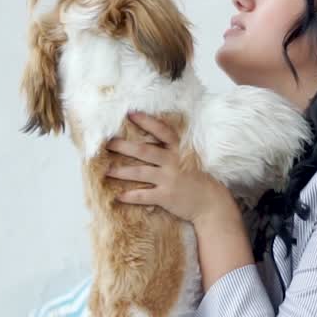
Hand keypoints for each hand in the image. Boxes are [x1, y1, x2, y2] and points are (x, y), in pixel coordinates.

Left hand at [105, 112, 235, 225]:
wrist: (210, 202)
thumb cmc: (197, 178)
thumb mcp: (189, 158)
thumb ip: (172, 151)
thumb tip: (150, 141)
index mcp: (179, 150)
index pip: (162, 132)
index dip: (146, 122)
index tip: (130, 114)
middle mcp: (172, 162)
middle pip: (144, 151)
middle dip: (124, 146)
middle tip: (108, 143)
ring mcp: (168, 179)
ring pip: (139, 173)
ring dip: (121, 172)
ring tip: (107, 171)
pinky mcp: (165, 197)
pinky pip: (143, 196)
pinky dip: (130, 196)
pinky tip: (118, 196)